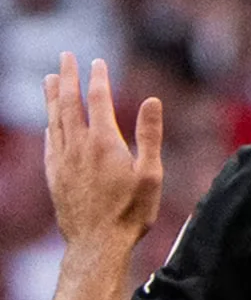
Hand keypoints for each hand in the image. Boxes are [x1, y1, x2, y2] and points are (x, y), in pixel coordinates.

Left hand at [44, 54, 163, 248]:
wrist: (97, 243)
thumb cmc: (131, 211)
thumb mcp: (151, 173)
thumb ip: (150, 135)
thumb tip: (152, 100)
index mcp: (104, 142)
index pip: (98, 99)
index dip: (98, 78)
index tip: (97, 62)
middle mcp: (78, 146)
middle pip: (70, 103)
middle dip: (68, 77)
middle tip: (66, 57)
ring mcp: (63, 160)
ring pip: (54, 119)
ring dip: (53, 97)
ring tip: (50, 79)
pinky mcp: (55, 176)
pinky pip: (49, 143)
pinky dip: (50, 126)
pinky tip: (50, 123)